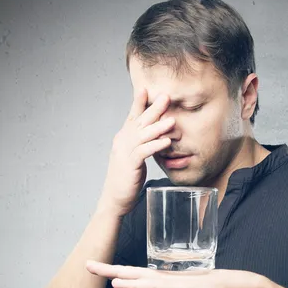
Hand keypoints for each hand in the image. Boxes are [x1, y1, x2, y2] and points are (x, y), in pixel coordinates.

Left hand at [85, 260, 264, 287]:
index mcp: (170, 282)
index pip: (140, 275)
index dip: (120, 272)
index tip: (103, 270)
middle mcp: (169, 280)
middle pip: (133, 273)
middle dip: (109, 269)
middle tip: (86, 264)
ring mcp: (175, 284)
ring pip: (140, 278)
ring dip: (117, 275)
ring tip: (97, 270)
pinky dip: (137, 285)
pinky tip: (124, 284)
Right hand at [98, 89, 174, 216]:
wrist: (115, 199)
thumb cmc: (126, 180)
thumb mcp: (133, 158)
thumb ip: (141, 146)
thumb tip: (154, 137)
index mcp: (123, 138)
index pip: (132, 117)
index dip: (139, 103)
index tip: (146, 89)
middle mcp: (122, 141)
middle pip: (139, 121)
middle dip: (153, 108)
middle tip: (166, 96)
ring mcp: (125, 152)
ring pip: (143, 135)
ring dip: (158, 127)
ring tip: (172, 120)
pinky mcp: (130, 165)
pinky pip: (144, 152)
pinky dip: (156, 145)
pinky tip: (167, 141)